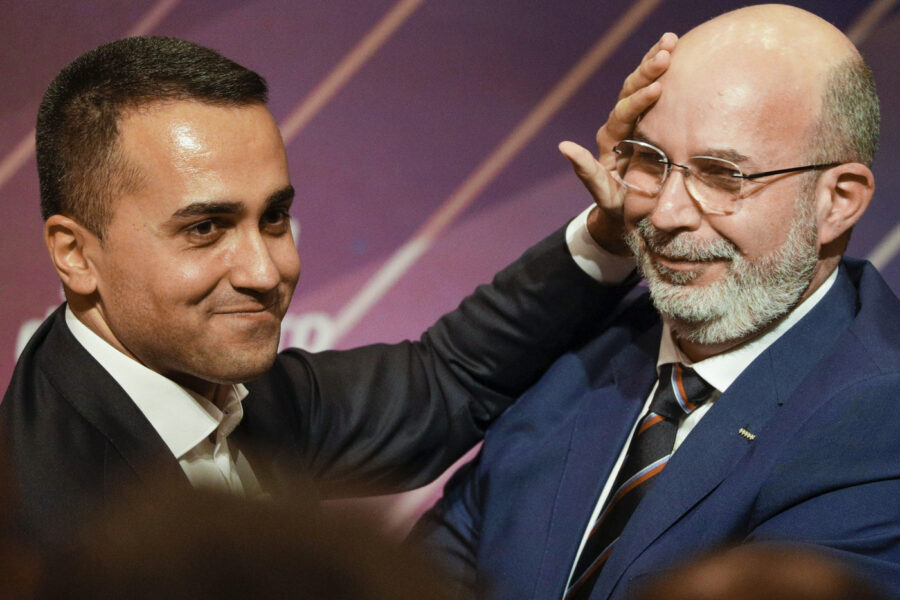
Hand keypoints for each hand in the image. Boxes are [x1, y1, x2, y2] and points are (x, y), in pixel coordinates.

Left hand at [559, 32, 676, 254]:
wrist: (627, 209)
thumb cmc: (616, 205)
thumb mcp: (601, 191)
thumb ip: (585, 170)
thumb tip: (563, 146)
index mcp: (611, 140)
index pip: (623, 114)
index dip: (638, 101)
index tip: (657, 90)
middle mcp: (619, 125)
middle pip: (630, 91)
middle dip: (647, 71)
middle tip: (666, 53)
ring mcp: (634, 120)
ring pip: (640, 85)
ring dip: (653, 62)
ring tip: (671, 40)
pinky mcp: (649, 120)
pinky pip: (654, 91)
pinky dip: (663, 72)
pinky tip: (677, 51)